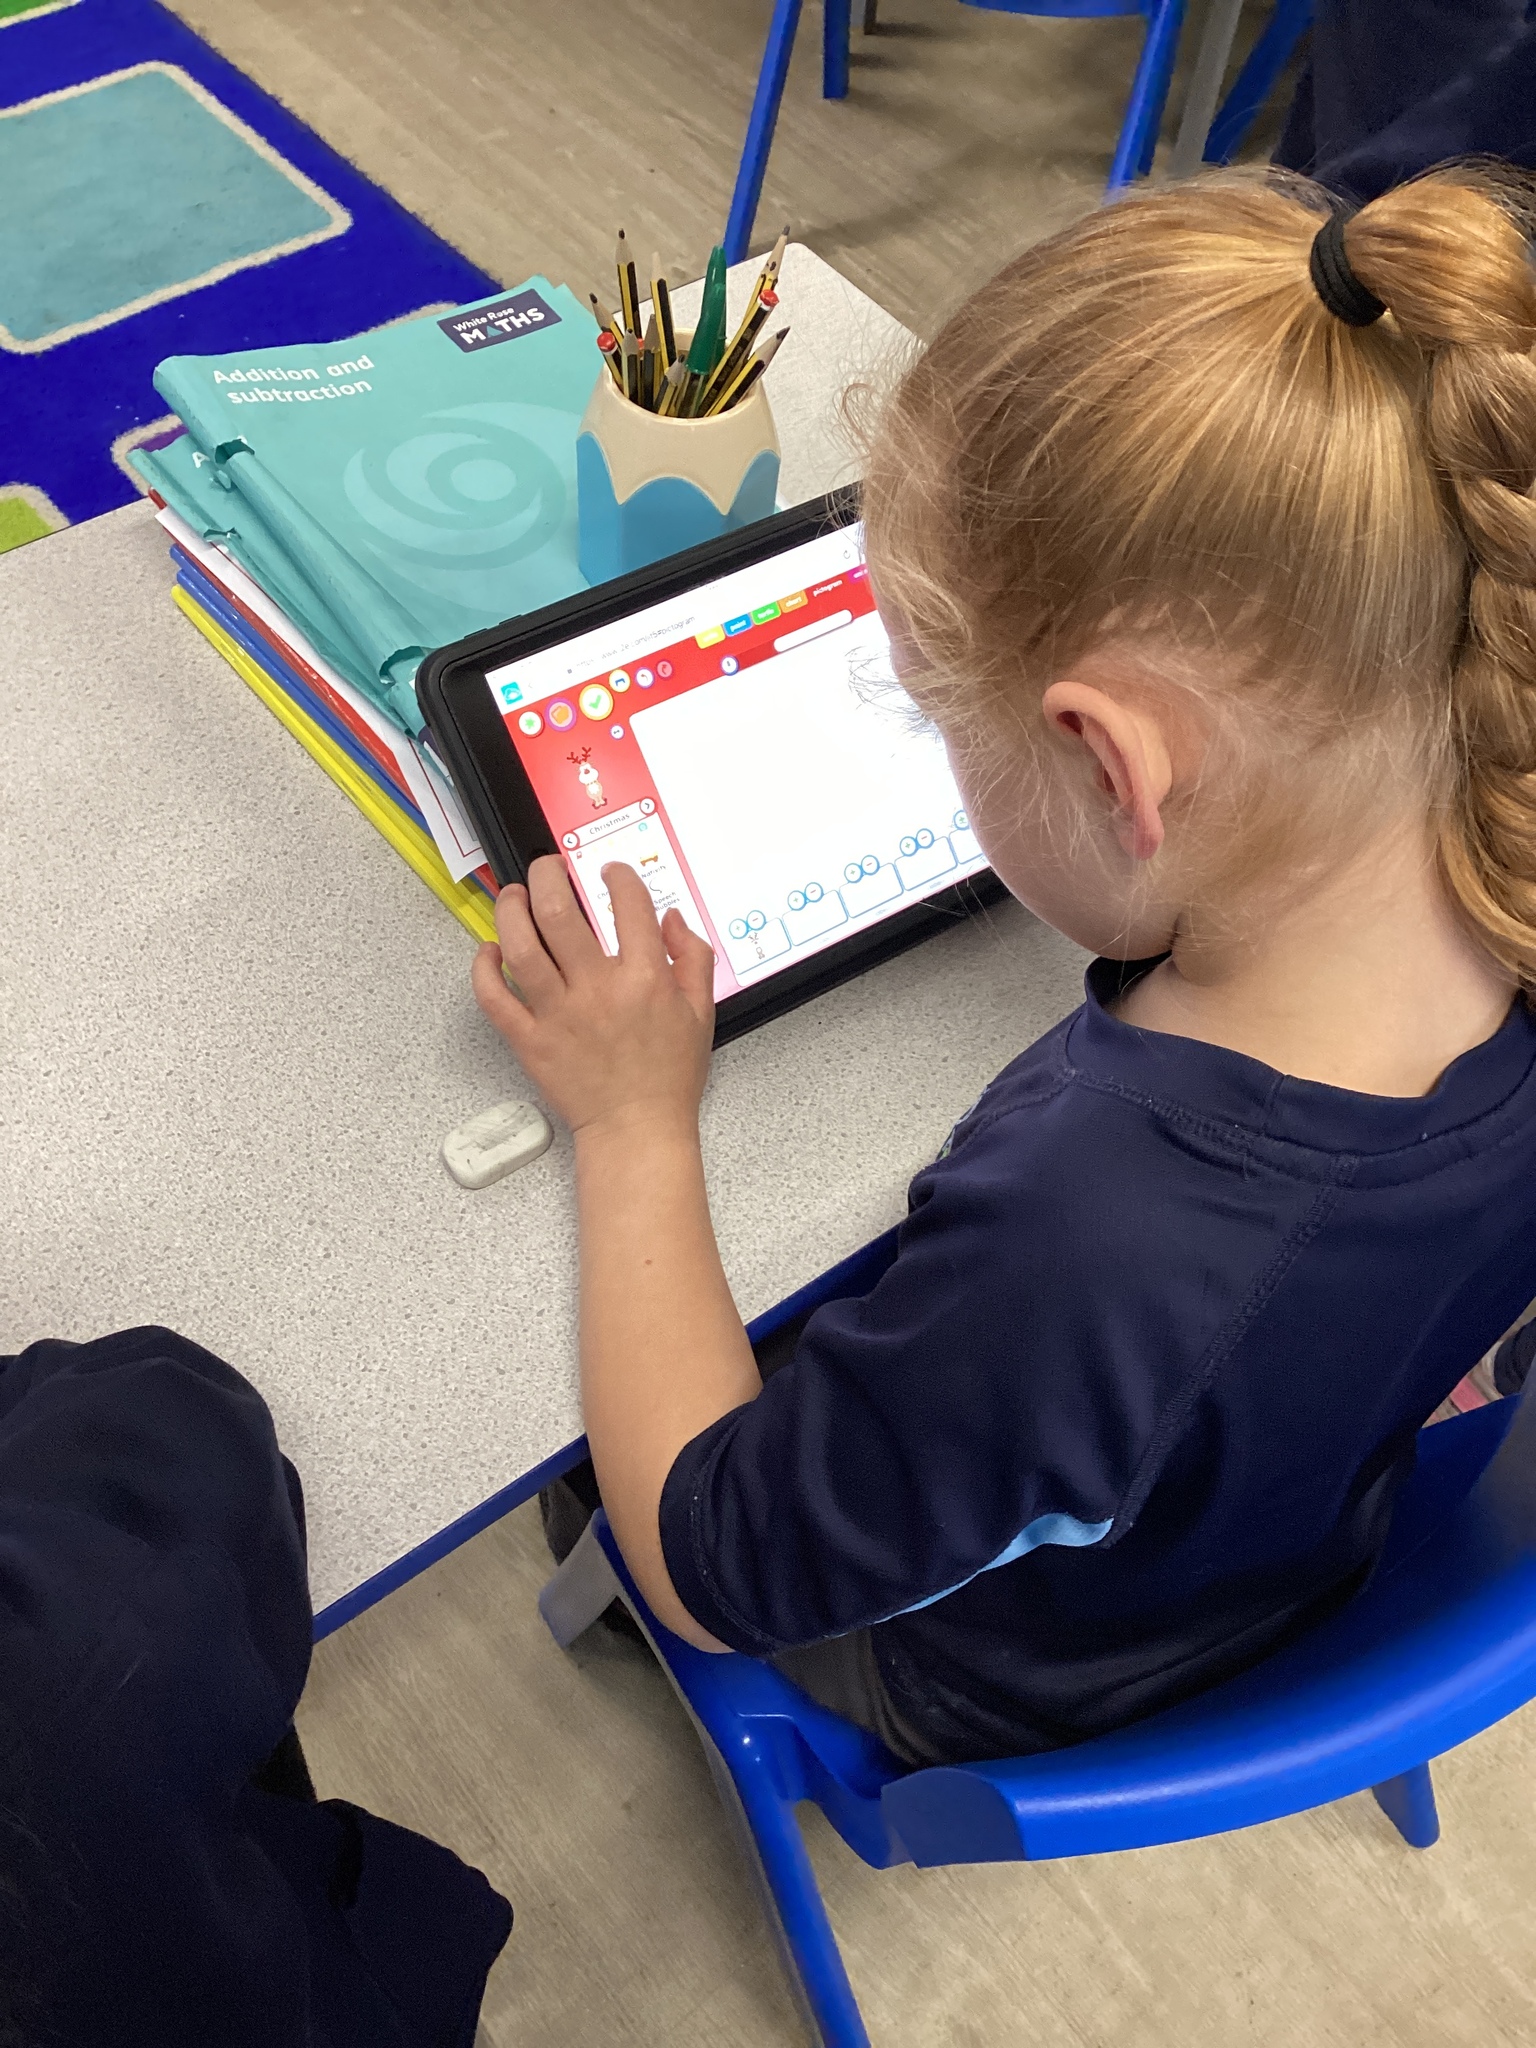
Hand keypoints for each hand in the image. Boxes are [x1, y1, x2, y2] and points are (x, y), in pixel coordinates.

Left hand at [471, 855, 715, 1137]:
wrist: (637, 1129)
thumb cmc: (666, 1077)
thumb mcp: (700, 1012)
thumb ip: (692, 958)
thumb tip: (671, 919)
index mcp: (644, 980)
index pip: (627, 905)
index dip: (617, 875)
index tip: (609, 873)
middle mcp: (597, 991)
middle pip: (558, 912)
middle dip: (547, 876)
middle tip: (547, 868)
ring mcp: (558, 1015)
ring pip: (520, 946)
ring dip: (511, 911)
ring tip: (514, 896)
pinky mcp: (530, 1040)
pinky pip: (494, 997)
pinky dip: (484, 968)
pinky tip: (490, 951)